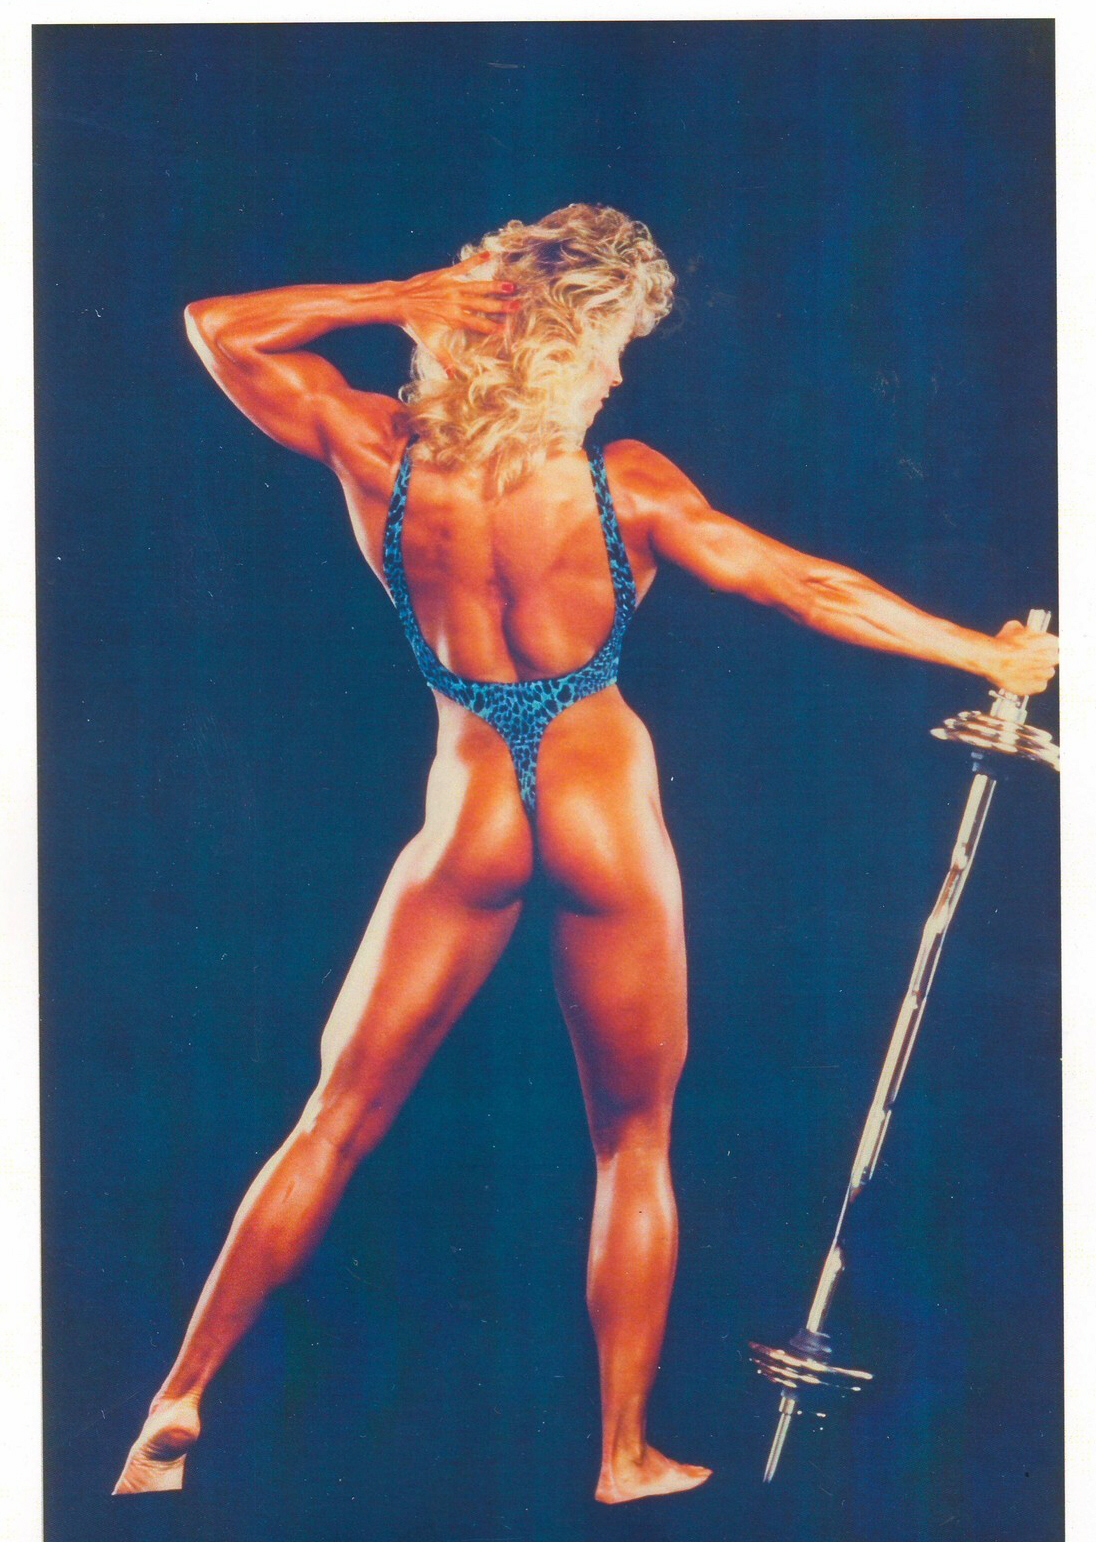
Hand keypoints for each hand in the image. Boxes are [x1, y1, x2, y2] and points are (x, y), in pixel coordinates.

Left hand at [391, 254, 517, 371]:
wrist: (398, 302)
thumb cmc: (414, 325)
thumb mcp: (430, 344)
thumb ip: (443, 359)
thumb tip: (452, 377)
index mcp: (455, 319)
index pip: (479, 324)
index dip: (494, 327)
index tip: (508, 329)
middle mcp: (456, 302)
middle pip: (483, 305)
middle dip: (501, 306)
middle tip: (518, 305)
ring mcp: (451, 287)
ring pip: (477, 286)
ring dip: (495, 286)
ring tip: (510, 285)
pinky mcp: (445, 275)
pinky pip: (463, 266)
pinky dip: (475, 260)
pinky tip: (489, 255)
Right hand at [986, 619, 1058, 695]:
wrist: (992, 660)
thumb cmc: (1003, 644)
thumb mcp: (1012, 627)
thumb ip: (1024, 630)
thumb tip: (1022, 631)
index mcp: (1048, 642)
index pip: (1055, 642)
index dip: (1045, 643)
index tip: (1039, 644)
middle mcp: (1050, 658)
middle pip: (1054, 658)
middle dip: (1045, 656)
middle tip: (1033, 656)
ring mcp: (1044, 674)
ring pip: (1048, 672)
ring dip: (1041, 670)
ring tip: (1027, 668)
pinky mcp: (1035, 687)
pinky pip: (1040, 685)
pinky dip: (1034, 683)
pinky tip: (1024, 678)